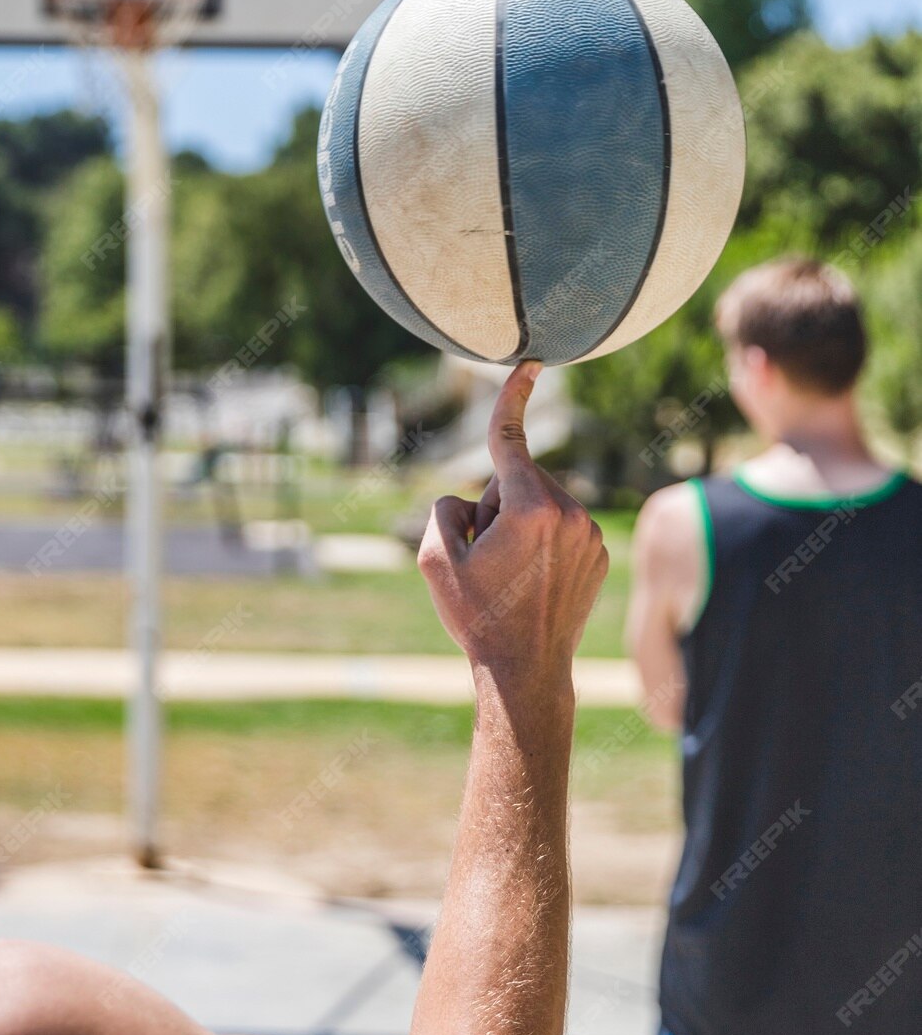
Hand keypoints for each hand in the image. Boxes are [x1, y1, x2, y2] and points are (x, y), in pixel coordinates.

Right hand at [417, 362, 607, 688]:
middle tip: (487, 561)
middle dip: (496, 507)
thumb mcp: (434, 558)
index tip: (531, 363)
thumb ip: (446, 508)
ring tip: (512, 577)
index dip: (513, 396)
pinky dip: (542, 543)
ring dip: (519, 527)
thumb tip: (474, 500)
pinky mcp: (600, 552)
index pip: (513, 440)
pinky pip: (560, 527)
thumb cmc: (476, 616)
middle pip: (516, 482)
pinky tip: (534, 583)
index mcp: (531, 507)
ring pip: (539, 504)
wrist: (526, 672)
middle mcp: (570, 511)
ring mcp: (591, 533)